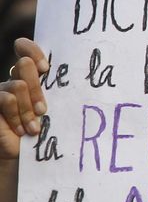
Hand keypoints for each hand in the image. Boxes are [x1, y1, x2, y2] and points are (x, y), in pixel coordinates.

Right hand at [1, 38, 50, 160]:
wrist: (26, 153)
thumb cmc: (47, 128)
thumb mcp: (56, 107)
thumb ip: (59, 90)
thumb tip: (85, 81)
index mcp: (31, 75)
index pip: (24, 48)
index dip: (33, 51)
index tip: (46, 68)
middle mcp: (14, 78)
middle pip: (24, 65)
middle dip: (37, 88)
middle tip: (44, 110)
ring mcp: (1, 90)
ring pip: (18, 85)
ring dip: (28, 108)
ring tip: (35, 126)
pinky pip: (7, 99)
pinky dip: (17, 116)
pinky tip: (22, 131)